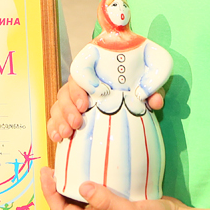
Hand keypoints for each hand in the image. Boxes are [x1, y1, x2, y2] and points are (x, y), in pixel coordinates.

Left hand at [40, 168, 181, 209]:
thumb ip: (106, 202)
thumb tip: (82, 186)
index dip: (49, 194)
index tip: (45, 172)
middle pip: (68, 201)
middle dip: (57, 184)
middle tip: (53, 161)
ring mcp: (108, 207)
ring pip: (82, 192)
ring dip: (73, 177)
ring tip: (69, 157)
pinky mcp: (119, 197)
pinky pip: (99, 185)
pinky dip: (92, 172)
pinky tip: (95, 157)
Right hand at [47, 80, 163, 141]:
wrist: (133, 100)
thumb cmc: (138, 87)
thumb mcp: (148, 85)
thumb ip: (152, 90)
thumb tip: (155, 101)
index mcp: (98, 72)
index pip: (80, 73)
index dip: (79, 88)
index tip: (85, 103)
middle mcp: (82, 85)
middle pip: (66, 91)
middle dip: (68, 108)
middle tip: (78, 122)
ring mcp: (73, 100)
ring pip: (58, 105)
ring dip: (60, 119)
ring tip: (68, 133)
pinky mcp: (69, 115)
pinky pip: (55, 119)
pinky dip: (53, 127)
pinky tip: (58, 138)